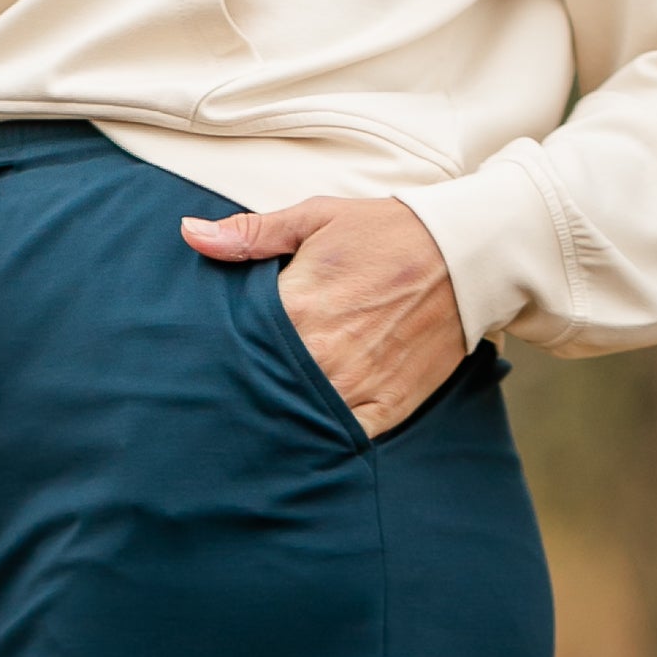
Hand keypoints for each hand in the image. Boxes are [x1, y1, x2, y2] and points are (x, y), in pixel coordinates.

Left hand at [181, 195, 465, 436]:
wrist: (465, 257)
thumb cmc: (386, 233)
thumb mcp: (316, 218)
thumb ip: (251, 234)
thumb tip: (190, 234)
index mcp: (297, 306)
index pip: (237, 345)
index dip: (216, 354)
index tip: (200, 360)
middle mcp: (322, 354)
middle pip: (261, 388)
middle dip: (241, 390)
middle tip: (214, 401)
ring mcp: (355, 387)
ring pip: (297, 419)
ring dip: (277, 419)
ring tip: (250, 425)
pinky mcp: (385, 409)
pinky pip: (341, 438)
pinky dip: (322, 438)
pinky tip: (302, 436)